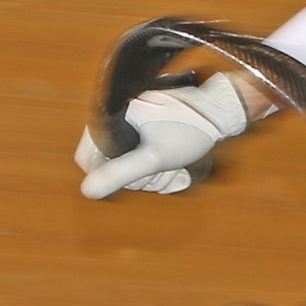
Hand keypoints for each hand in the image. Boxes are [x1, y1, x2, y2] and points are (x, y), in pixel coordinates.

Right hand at [75, 73, 247, 197]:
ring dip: (152, 177)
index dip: (106, 175)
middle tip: (162, 171)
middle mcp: (116, 121)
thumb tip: (87, 191)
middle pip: (110, 168)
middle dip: (139, 177)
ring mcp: (132, 129)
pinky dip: (159, 170)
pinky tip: (176, 168)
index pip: (86, 158)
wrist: (220, 114)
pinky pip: (143, 163)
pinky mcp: (147, 135)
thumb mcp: (154, 157)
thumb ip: (120, 174)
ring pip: (129, 169)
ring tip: (173, 168)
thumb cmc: (189, 131)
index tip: (134, 175)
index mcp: (110, 117)